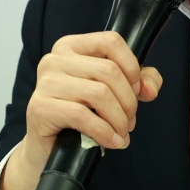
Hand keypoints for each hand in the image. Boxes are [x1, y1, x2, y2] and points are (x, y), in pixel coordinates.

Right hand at [0, 31, 162, 189]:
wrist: (47, 148)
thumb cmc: (80, 115)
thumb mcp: (113, 92)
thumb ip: (139, 81)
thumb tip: (150, 89)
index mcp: (71, 47)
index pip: (111, 42)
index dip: (132, 67)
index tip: (136, 91)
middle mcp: (54, 59)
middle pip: (108, 71)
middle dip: (128, 101)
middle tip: (130, 121)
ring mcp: (45, 82)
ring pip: (99, 94)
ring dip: (118, 119)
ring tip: (121, 133)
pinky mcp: (40, 107)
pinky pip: (82, 116)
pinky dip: (104, 132)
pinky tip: (111, 141)